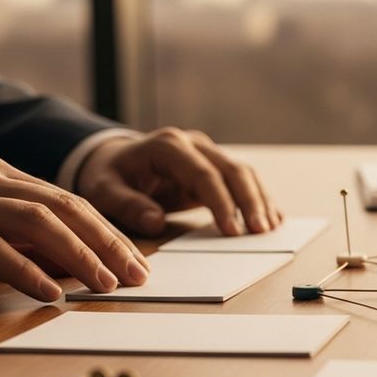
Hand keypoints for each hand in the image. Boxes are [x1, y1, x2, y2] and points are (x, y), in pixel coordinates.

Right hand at [0, 156, 149, 300]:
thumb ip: (16, 235)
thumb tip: (73, 262)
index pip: (67, 199)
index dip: (107, 231)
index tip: (136, 261)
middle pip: (62, 206)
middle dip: (107, 242)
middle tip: (138, 275)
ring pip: (34, 221)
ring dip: (78, 255)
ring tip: (105, 284)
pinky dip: (26, 270)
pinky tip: (50, 292)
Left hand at [76, 127, 281, 236]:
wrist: (113, 160)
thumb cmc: (108, 176)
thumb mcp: (104, 191)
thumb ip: (127, 204)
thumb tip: (155, 221)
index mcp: (168, 146)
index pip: (203, 173)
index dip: (221, 202)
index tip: (232, 230)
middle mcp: (193, 144)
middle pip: (232, 169)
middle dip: (250, 201)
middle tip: (260, 231)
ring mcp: (206, 153)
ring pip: (243, 173)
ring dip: (259, 200)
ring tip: (270, 228)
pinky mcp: (214, 167)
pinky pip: (242, 180)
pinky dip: (258, 199)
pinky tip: (272, 218)